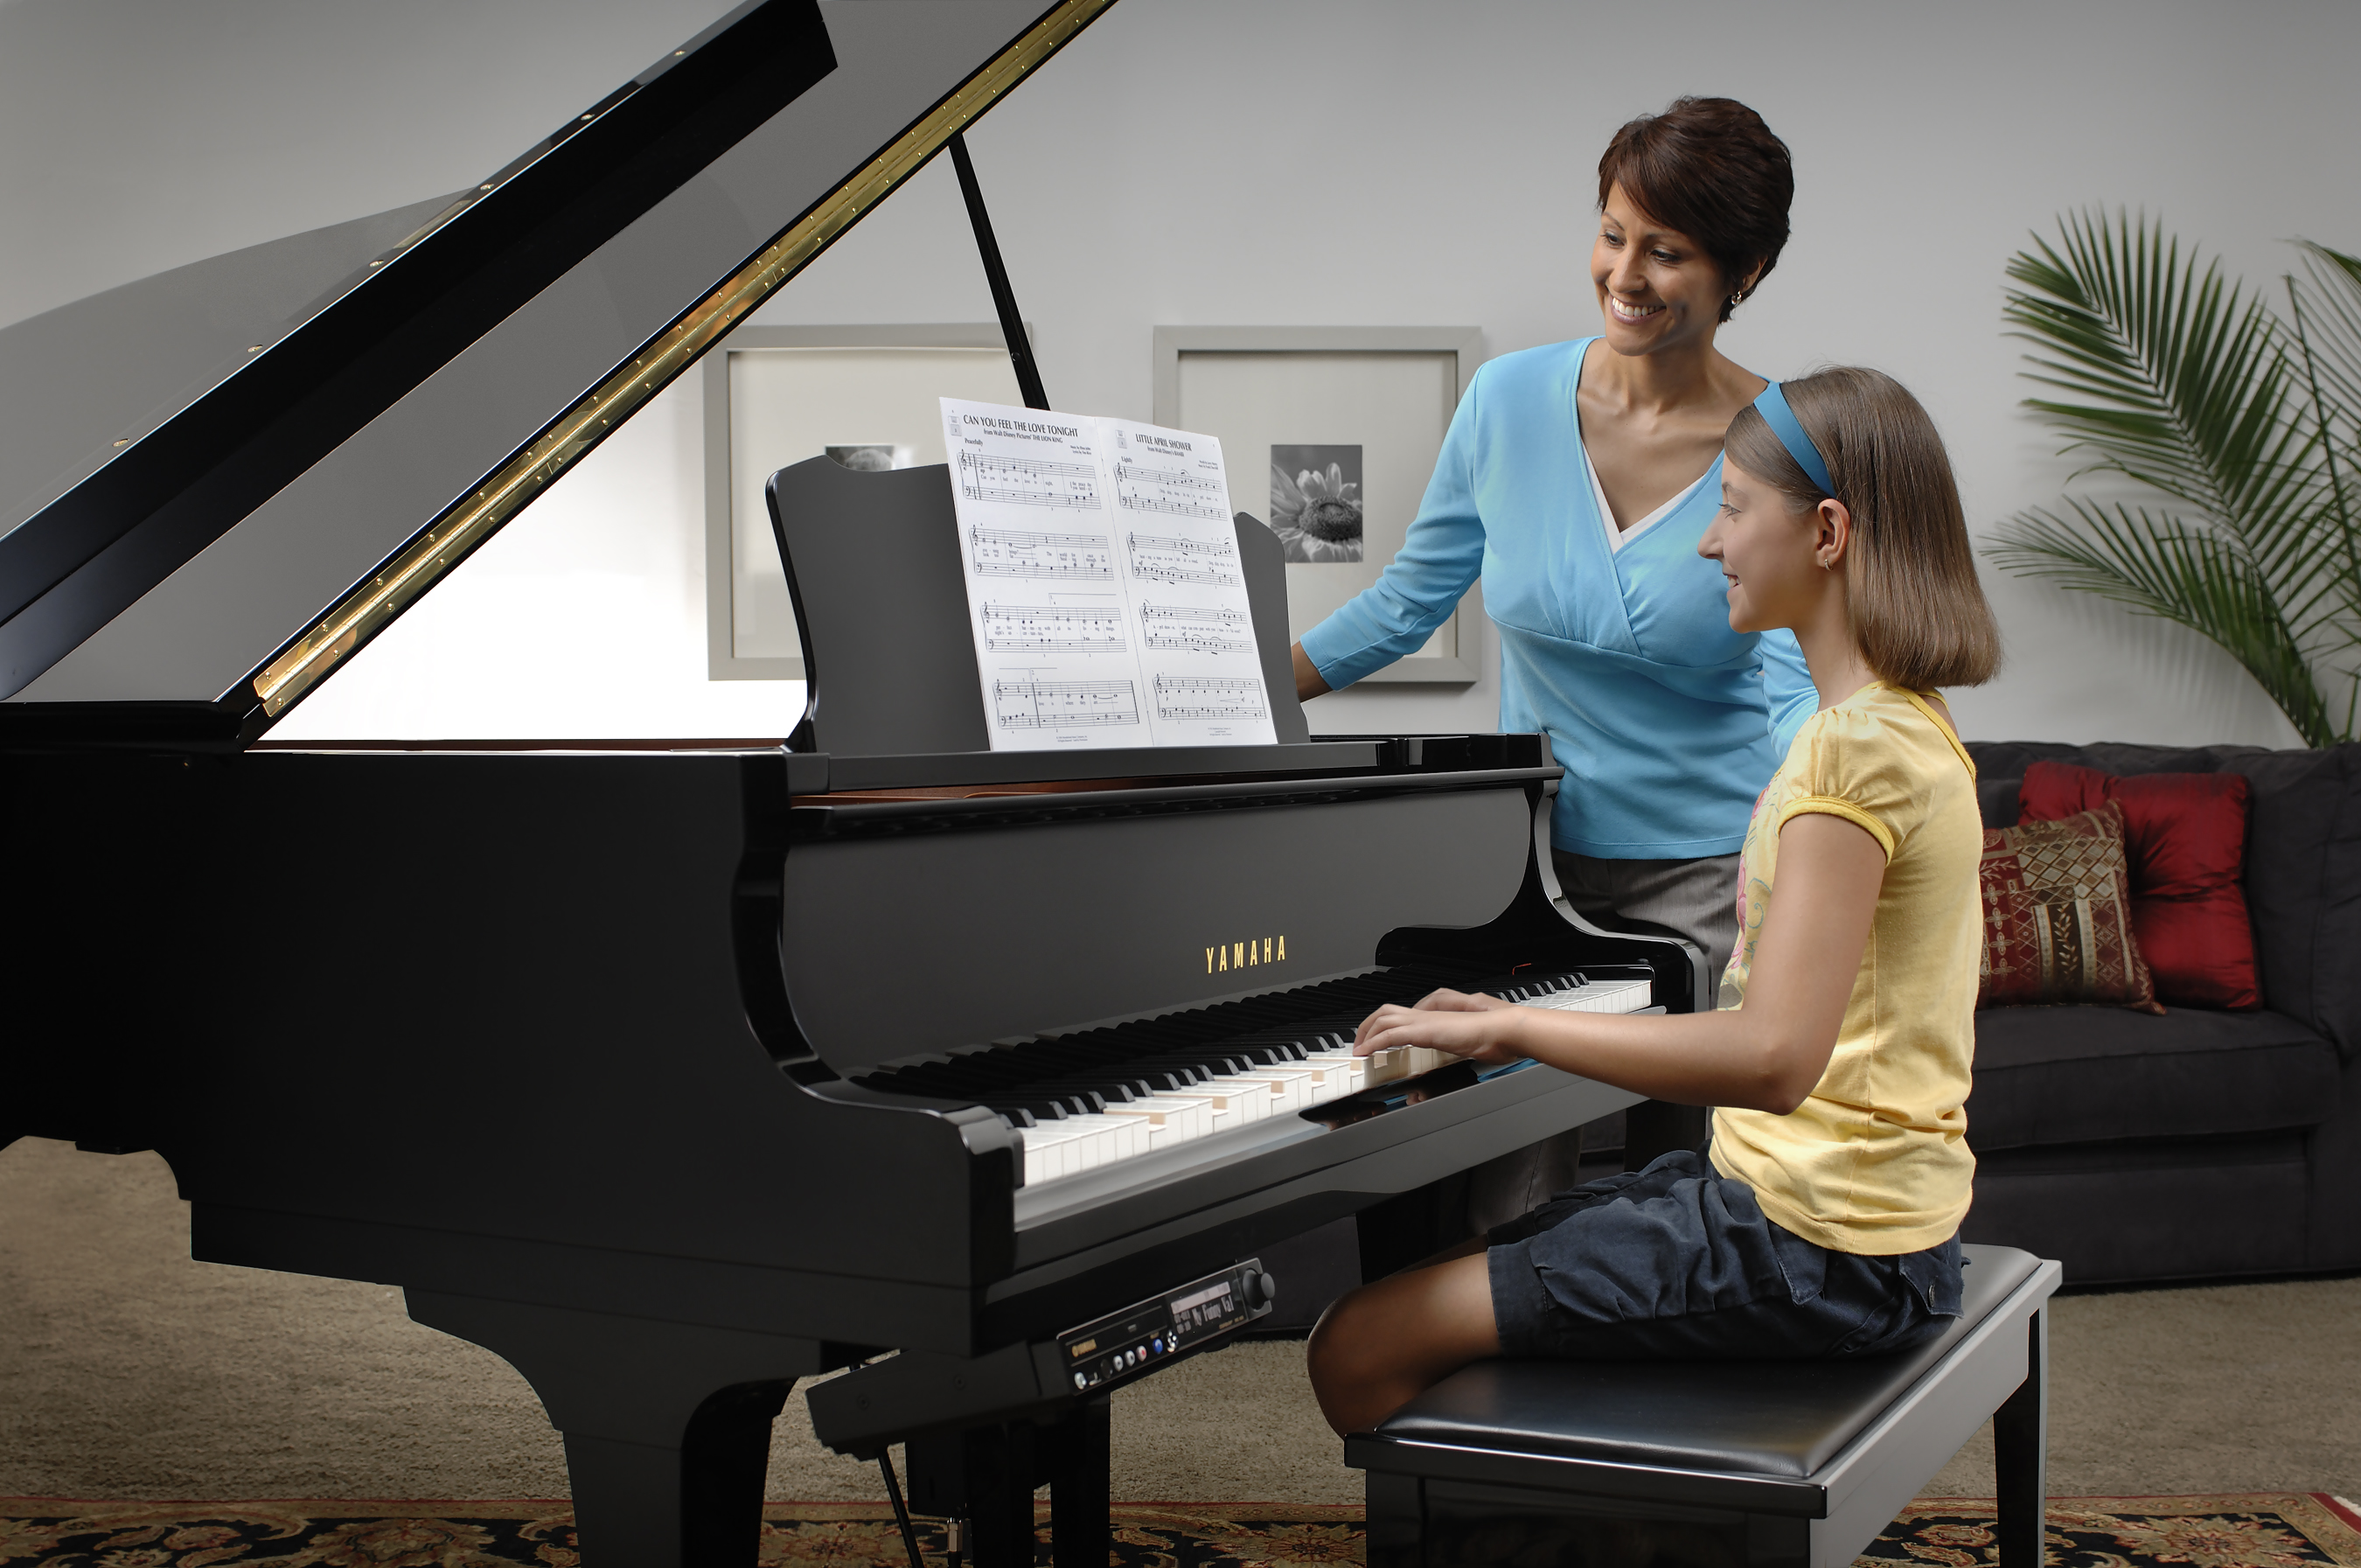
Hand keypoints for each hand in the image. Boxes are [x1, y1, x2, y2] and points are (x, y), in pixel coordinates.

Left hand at [1353, 989, 1523, 1066]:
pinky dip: (1374, 1042)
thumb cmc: (1495, 1035)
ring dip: (1366, 1033)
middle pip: (1387, 1011)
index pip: (1404, 1015)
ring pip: (1384, 1018)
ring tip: (1359, 1049)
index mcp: (1437, 1018)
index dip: (1387, 1026)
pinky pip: (1390, 1033)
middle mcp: (1427, 1016)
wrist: (1504, 1029)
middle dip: (1368, 1026)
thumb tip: (1465, 1050)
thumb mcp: (1471, 1042)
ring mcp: (1424, 1021)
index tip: (1378, 1041)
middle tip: (1360, 1042)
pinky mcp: (1424, 1030)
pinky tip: (1366, 1052)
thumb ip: (1461, 1044)